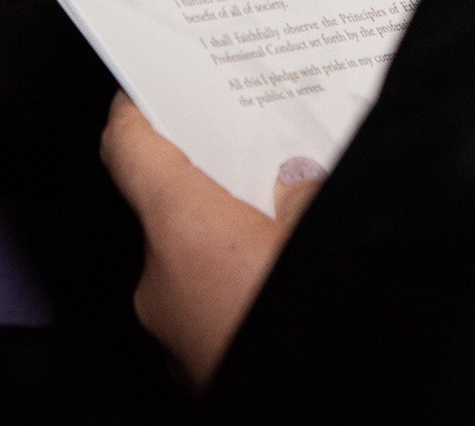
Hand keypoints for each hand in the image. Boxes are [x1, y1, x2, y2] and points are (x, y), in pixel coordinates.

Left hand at [101, 92, 325, 389]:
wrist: (345, 409)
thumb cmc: (315, 322)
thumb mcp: (327, 229)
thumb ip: (307, 188)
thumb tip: (296, 180)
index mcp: (181, 230)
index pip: (129, 146)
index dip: (136, 107)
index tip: (148, 81)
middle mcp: (160, 283)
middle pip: (171, 203)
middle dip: (215, 175)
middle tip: (259, 141)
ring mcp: (176, 337)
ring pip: (196, 261)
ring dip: (235, 236)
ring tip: (292, 210)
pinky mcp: (201, 369)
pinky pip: (213, 304)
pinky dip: (243, 283)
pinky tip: (292, 272)